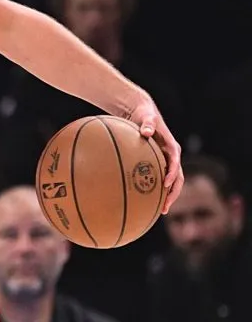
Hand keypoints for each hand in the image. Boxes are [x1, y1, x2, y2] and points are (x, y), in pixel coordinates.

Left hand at [128, 99, 183, 213]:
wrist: (143, 112)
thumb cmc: (145, 114)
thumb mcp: (146, 117)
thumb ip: (147, 124)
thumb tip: (145, 132)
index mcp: (172, 147)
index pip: (176, 162)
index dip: (172, 173)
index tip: (166, 184)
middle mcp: (172, 156)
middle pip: (178, 178)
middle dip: (173, 193)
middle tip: (164, 207)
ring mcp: (167, 161)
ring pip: (173, 182)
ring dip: (169, 196)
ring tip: (161, 210)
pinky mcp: (160, 163)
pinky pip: (162, 179)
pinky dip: (159, 190)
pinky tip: (150, 202)